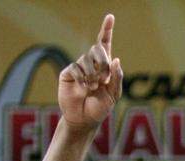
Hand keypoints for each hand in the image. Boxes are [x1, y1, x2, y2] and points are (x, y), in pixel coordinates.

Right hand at [58, 15, 122, 130]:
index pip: (104, 45)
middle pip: (98, 50)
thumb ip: (116, 77)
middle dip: (103, 64)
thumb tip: (116, 59)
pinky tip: (84, 88)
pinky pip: (77, 69)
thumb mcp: (113, 94)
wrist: (84, 119)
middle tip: (103, 80)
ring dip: (94, 75)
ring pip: (88, 60)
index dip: (106, 31)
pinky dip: (83, 79)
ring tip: (93, 88)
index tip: (110, 17)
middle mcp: (91, 64)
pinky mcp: (68, 73)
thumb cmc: (100, 108)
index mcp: (104, 67)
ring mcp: (79, 68)